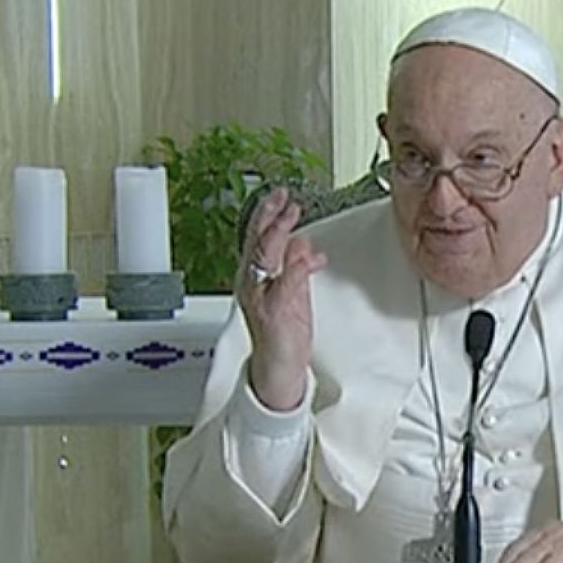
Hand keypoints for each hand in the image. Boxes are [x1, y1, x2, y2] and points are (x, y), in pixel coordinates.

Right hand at [237, 188, 326, 410]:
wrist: (279, 366)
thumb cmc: (284, 331)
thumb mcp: (293, 291)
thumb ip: (295, 266)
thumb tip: (302, 242)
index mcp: (255, 276)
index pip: (258, 238)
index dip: (268, 215)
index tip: (280, 196)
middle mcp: (253, 284)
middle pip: (257, 242)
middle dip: (270, 217)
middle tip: (283, 198)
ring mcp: (261, 297)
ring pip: (264, 258)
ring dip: (279, 234)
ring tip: (291, 215)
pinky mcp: (273, 313)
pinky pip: (284, 285)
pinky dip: (296, 269)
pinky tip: (308, 258)